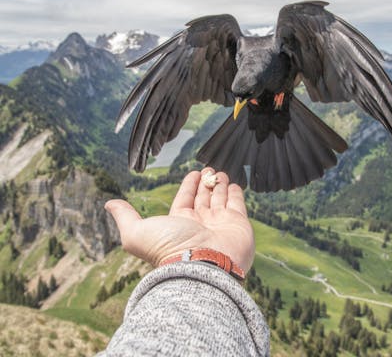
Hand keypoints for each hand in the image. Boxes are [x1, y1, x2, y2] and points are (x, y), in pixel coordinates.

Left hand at [105, 168, 254, 271]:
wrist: (203, 266)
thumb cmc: (169, 251)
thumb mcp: (136, 232)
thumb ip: (125, 217)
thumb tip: (109, 204)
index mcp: (179, 224)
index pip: (185, 199)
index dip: (189, 185)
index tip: (193, 173)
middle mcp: (201, 224)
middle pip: (203, 198)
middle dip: (205, 183)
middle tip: (208, 169)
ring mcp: (220, 224)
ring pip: (220, 198)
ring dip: (219, 184)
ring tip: (219, 172)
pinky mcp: (238, 224)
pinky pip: (237, 203)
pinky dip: (235, 192)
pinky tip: (233, 184)